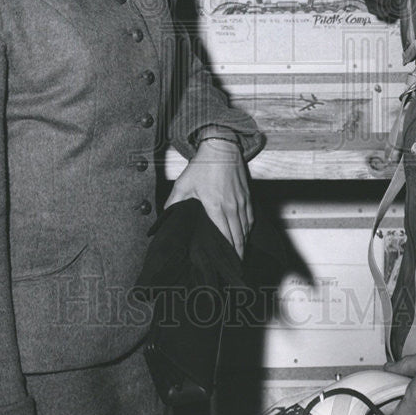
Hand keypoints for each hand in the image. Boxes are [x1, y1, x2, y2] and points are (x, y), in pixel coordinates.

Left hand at [165, 139, 252, 257]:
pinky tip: (245, 235)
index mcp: (215, 206)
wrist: (221, 146)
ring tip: (240, 256)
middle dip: (237, 254)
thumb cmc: (202, 165)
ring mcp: (242, 201)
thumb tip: (165, 218)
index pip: (224, 237)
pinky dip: (248, 229)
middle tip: (235, 268)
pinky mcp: (247, 195)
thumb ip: (173, 203)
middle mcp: (231, 207)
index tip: (228, 265)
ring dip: (244, 243)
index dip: (227, 253)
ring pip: (246, 229)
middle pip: (238, 237)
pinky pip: (250, 217)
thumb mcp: (183, 184)